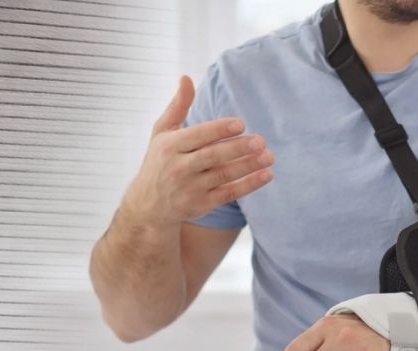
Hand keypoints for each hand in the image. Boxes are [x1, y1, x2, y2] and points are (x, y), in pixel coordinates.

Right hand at [121, 76, 273, 229]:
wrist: (149, 206)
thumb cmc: (159, 161)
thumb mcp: (162, 133)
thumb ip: (178, 106)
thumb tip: (186, 77)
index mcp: (170, 146)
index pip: (197, 136)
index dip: (218, 130)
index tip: (240, 124)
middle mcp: (178, 168)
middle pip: (211, 156)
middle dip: (236, 149)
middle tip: (260, 141)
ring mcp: (190, 189)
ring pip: (223, 176)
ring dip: (248, 166)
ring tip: (268, 157)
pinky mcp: (201, 205)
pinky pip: (228, 194)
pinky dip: (248, 185)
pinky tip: (266, 175)